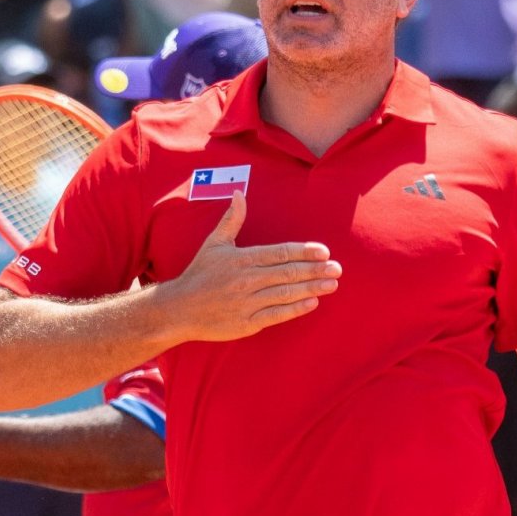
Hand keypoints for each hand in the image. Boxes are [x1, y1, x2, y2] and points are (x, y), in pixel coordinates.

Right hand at [157, 191, 341, 342]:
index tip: (324, 251)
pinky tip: (312, 302)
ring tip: (332, 284)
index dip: (303, 252)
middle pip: (287, 273)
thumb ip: (231, 219)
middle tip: (338, 268)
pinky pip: (276, 315)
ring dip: (311, 288)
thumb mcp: (214, 244)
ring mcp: (247, 302)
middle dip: (315, 270)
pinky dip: (295, 309)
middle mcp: (246, 280)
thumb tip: (239, 193)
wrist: (179, 309)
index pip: (279, 253)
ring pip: (285, 294)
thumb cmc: (199, 275)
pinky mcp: (246, 323)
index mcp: (241, 259)